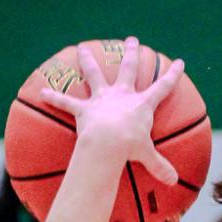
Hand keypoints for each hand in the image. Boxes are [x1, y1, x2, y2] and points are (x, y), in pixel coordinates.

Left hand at [43, 37, 184, 186]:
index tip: (179, 63)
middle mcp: (122, 95)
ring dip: (87, 61)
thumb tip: (173, 181)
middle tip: (132, 40)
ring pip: (94, 74)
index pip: (162, 87)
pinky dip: (54, 98)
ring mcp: (102, 99)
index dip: (172, 75)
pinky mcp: (84, 109)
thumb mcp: (148, 157)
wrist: (107, 143)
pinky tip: (42, 93)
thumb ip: (159, 166)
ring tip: (82, 48)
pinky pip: (66, 103)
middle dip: (131, 53)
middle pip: (128, 69)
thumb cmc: (130, 147)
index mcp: (141, 104)